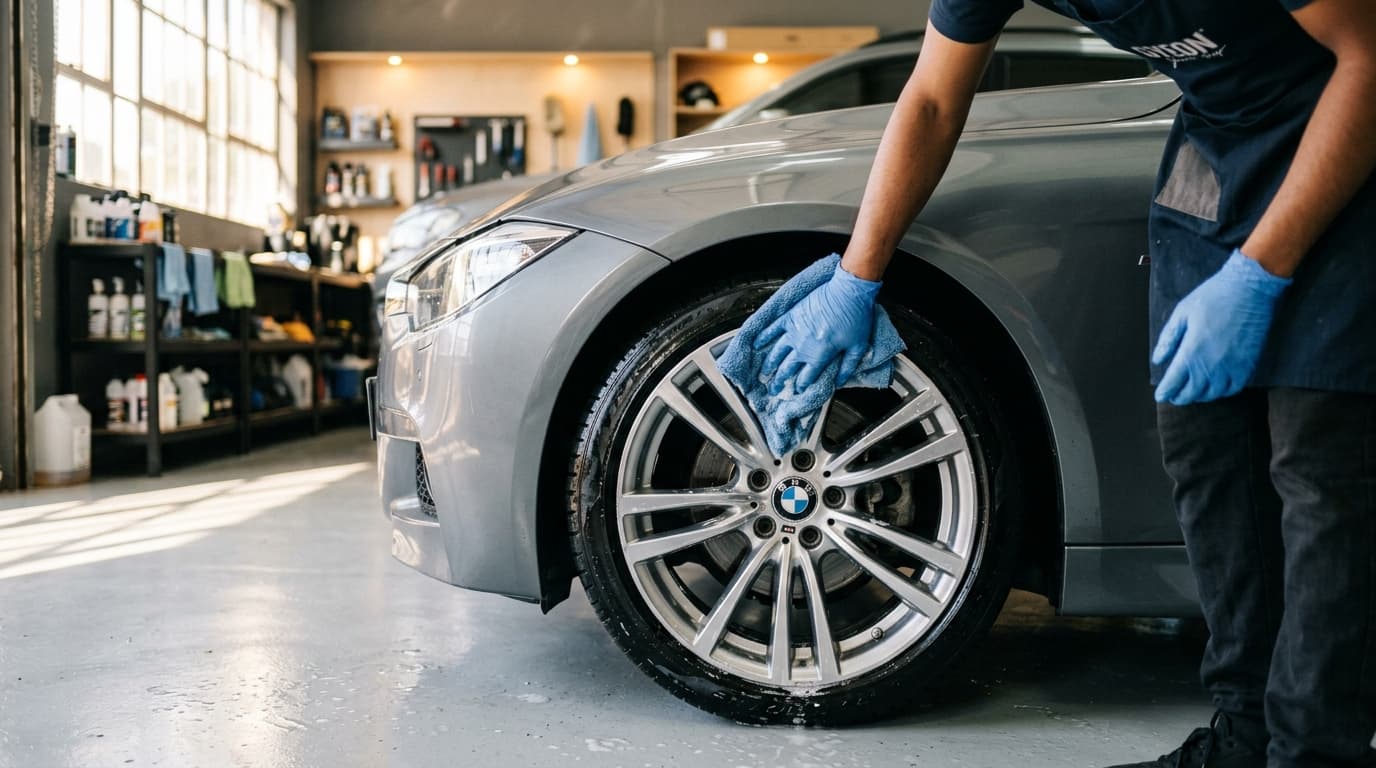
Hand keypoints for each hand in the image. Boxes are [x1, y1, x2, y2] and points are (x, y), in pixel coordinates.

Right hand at [757, 265, 881, 393]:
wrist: (848, 291)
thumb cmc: (855, 317)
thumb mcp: (858, 347)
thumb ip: (847, 367)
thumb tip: (839, 383)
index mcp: (819, 356)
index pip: (805, 378)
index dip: (800, 387)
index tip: (797, 391)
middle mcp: (803, 346)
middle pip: (787, 369)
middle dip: (779, 382)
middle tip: (773, 390)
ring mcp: (794, 331)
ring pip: (777, 353)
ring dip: (769, 365)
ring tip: (764, 373)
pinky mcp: (791, 316)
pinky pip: (773, 329)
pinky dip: (763, 337)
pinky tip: (756, 344)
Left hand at [1153, 249, 1291, 405]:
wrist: (1249, 289)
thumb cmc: (1213, 297)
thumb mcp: (1181, 313)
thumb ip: (1168, 339)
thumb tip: (1158, 360)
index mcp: (1192, 352)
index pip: (1174, 382)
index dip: (1165, 392)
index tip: (1160, 395)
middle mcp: (1212, 365)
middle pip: (1192, 392)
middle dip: (1180, 397)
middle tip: (1174, 395)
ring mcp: (1232, 366)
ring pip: (1213, 394)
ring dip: (1200, 396)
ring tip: (1192, 392)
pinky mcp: (1248, 364)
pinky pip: (1234, 388)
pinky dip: (1222, 392)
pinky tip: (1215, 387)